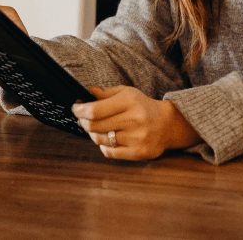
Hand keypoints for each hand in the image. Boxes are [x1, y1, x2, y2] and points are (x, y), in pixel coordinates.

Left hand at [72, 85, 200, 160]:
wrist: (167, 124)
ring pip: (100, 140)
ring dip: (93, 134)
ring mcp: (136, 137)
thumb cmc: (143, 106)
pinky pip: (109, 152)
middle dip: (83, 122)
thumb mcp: (128, 93)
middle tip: (82, 119)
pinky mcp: (138, 152)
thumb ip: (107, 93)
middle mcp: (134, 119)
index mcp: (130, 101)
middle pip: (94, 126)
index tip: (75, 108)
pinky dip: (103, 146)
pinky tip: (107, 139)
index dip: (80, 110)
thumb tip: (90, 91)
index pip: (95, 110)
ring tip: (96, 129)